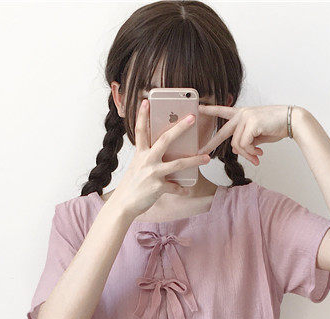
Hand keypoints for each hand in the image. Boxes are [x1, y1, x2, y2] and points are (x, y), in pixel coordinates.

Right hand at [107, 98, 211, 218]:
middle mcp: (146, 160)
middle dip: (180, 127)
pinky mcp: (158, 187)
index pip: (141, 131)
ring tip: (207, 158)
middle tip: (192, 117)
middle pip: (165, 139)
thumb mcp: (136, 168)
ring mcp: (153, 173)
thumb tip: (164, 156)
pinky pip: (175, 187)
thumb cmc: (131, 186)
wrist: (123, 205)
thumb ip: (148, 159)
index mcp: (140, 154)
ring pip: (178, 163)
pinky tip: (187, 190)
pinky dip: (182, 189)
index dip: (142, 115)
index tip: (146, 102)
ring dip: (194, 160)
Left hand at [197, 104, 295, 164]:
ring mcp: (246, 117)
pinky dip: (251, 153)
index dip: (210, 110)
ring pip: (236, 145)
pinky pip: (244, 145)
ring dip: (246, 155)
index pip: (223, 111)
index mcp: (242, 114)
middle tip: (200, 152)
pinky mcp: (251, 123)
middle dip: (211, 144)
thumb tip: (234, 150)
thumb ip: (245, 140)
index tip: (198, 109)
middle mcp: (242, 113)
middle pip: (223, 132)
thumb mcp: (257, 135)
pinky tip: (260, 154)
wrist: (291, 121)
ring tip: (256, 158)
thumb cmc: (276, 127)